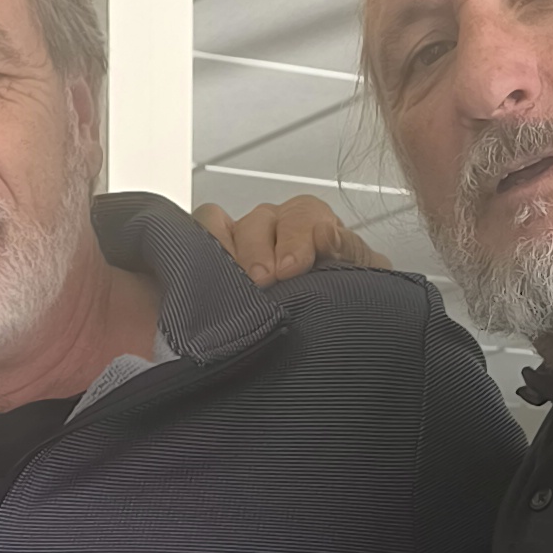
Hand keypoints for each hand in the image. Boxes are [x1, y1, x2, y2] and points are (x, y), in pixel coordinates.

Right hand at [193, 193, 388, 287]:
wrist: (327, 338)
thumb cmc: (341, 303)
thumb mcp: (358, 279)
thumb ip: (349, 254)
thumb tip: (326, 236)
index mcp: (311, 225)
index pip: (302, 214)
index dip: (297, 236)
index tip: (294, 267)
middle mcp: (272, 228)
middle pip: (258, 221)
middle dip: (259, 251)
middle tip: (262, 282)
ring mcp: (237, 243)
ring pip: (219, 225)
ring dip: (223, 251)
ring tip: (230, 285)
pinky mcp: (208, 261)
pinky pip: (193, 239)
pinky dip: (193, 250)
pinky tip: (202, 277)